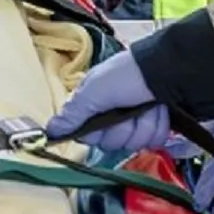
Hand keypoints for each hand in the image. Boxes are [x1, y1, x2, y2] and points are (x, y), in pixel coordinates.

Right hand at [44, 50, 167, 152]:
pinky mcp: (156, 125)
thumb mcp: (93, 91)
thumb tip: (49, 131)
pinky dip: (158, 126)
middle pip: (112, 144)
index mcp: (94, 107)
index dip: (99, 133)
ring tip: (146, 106)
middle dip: (123, 128)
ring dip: (142, 125)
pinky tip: (159, 111)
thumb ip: (72, 114)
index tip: (105, 118)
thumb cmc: (125, 74)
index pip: (89, 137)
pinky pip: (154, 141)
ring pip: (134, 144)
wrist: (165, 69)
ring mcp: (135, 122)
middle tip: (129, 109)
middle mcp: (113, 117)